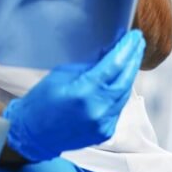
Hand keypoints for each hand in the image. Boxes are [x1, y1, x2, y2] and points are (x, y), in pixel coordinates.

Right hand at [3, 29, 144, 161]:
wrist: (33, 134)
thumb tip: (107, 56)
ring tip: (130, 59)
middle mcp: (97, 109)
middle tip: (138, 44)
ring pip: (124, 94)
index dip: (126, 49)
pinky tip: (119, 81)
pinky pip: (118, 107)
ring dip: (128, 75)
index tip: (133, 37)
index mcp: (83, 92)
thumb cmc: (40, 102)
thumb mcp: (59, 75)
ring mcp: (103, 123)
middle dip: (133, 59)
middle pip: (125, 79)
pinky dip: (120, 93)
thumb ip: (86, 67)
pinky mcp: (105, 131)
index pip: (113, 66)